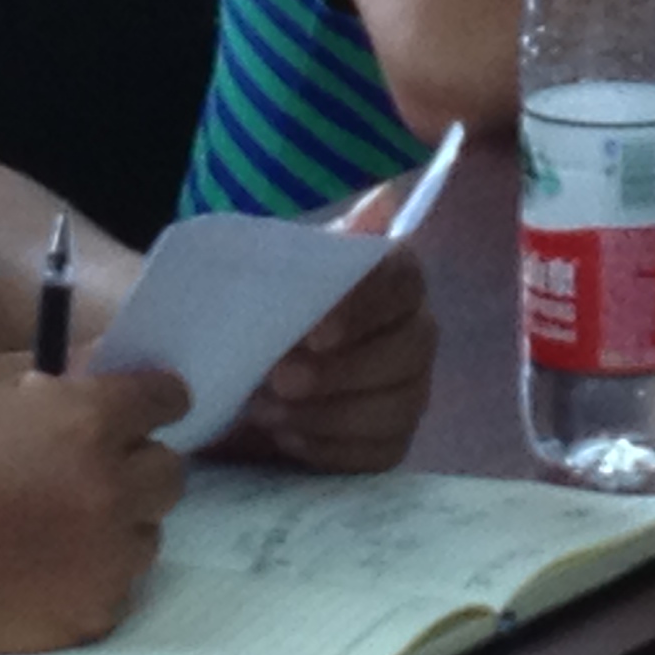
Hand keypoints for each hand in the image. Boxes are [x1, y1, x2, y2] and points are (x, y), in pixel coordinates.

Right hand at [0, 353, 189, 654]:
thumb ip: (58, 370)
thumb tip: (106, 368)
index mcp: (88, 421)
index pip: (168, 398)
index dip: (150, 398)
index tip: (133, 407)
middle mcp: (112, 490)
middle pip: (170, 470)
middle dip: (135, 461)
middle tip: (83, 467)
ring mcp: (104, 561)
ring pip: (148, 532)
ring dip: (118, 521)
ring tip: (54, 523)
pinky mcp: (87, 618)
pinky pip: (118, 586)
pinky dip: (91, 574)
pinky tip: (37, 567)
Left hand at [223, 242, 437, 472]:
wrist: (239, 368)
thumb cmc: (266, 309)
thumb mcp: (275, 270)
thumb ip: (323, 244)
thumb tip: (383, 201)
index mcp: (394, 277)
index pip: (402, 281)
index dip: (364, 307)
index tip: (313, 332)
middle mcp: (415, 332)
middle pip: (410, 350)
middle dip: (341, 370)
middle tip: (278, 378)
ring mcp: (411, 391)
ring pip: (398, 407)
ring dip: (328, 414)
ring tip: (268, 411)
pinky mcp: (393, 442)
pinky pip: (378, 453)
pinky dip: (329, 449)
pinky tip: (288, 437)